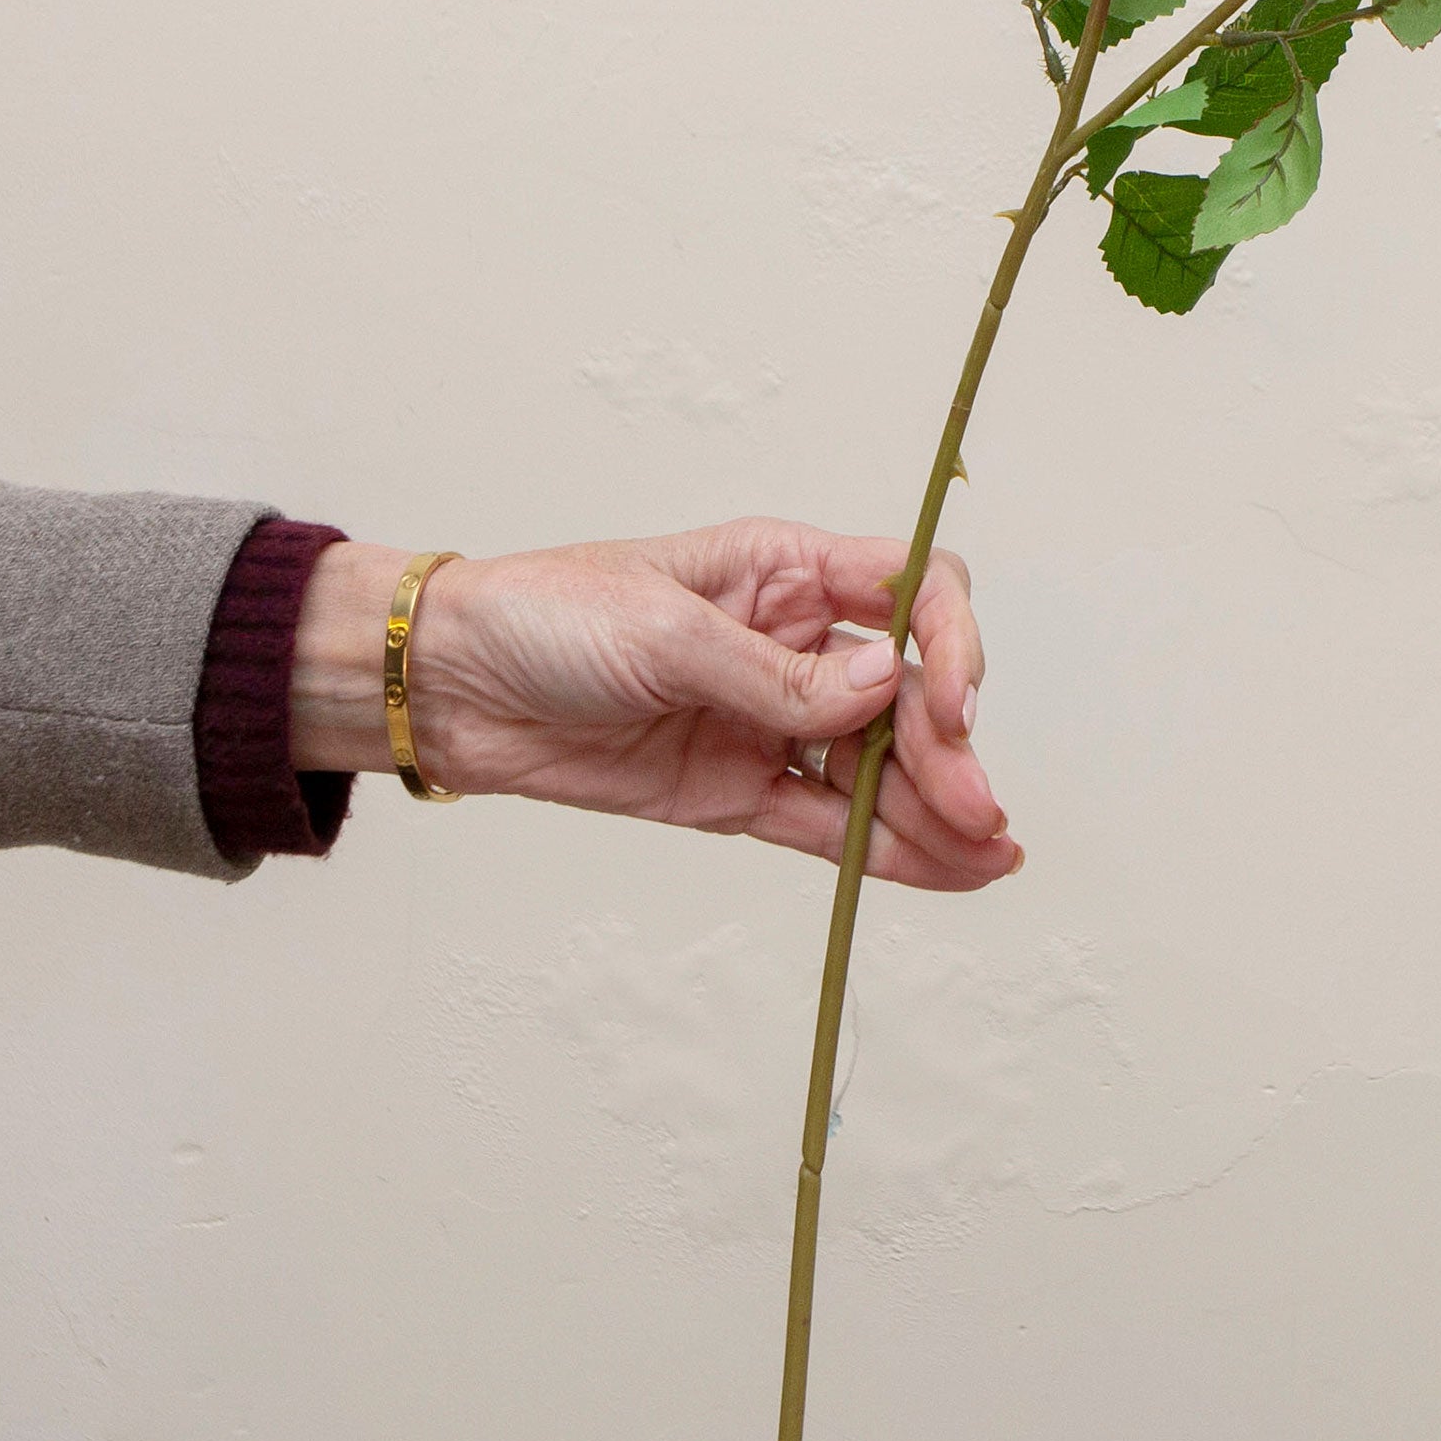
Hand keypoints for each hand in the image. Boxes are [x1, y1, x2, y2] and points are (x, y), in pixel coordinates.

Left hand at [289, 524, 1015, 890]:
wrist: (449, 686)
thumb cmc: (542, 618)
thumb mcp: (662, 633)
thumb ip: (776, 674)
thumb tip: (882, 690)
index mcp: (785, 571)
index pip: (910, 591)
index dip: (946, 646)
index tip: (947, 704)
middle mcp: (795, 644)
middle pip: (906, 695)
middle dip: (949, 750)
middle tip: (976, 806)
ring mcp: (770, 722)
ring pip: (880, 769)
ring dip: (938, 810)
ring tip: (991, 855)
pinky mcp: (739, 792)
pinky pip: (831, 825)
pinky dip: (890, 852)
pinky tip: (952, 870)